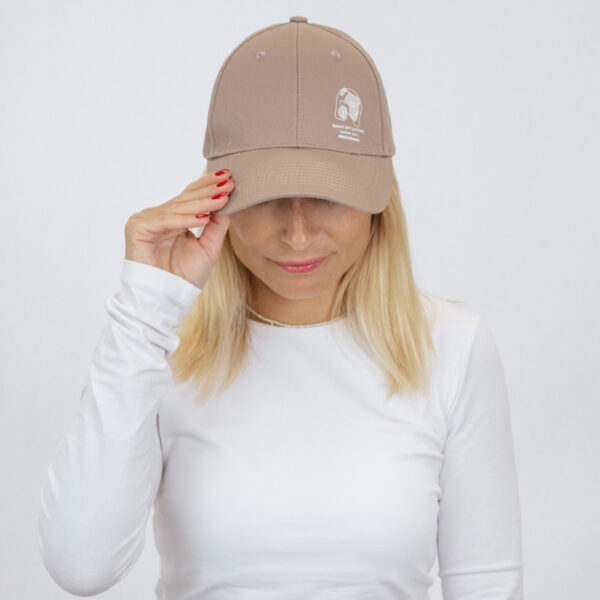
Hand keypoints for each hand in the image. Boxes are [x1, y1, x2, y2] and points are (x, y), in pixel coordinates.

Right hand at [124, 170, 232, 288]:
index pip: (191, 196)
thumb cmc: (185, 277)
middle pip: (185, 199)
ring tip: (222, 197)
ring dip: (202, 203)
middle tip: (228, 181)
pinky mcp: (136, 229)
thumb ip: (216, 225)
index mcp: (173, 218)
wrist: (167, 298)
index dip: (208, 186)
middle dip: (208, 190)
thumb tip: (227, 201)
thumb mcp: (208, 247)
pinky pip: (164, 221)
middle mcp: (158, 216)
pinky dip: (184, 219)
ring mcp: (146, 221)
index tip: (228, 176)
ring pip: (177, 208)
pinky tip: (203, 217)